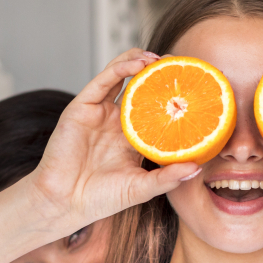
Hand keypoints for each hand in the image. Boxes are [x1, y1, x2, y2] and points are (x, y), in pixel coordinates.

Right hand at [30, 48, 202, 230]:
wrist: (65, 202)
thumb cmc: (101, 199)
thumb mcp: (142, 188)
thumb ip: (168, 178)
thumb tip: (197, 168)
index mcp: (133, 138)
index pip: (156, 109)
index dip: (172, 96)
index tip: (194, 88)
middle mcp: (117, 121)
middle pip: (140, 86)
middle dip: (158, 73)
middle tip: (180, 66)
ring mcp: (100, 112)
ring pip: (121, 76)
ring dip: (140, 62)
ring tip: (160, 59)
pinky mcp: (82, 107)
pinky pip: (104, 81)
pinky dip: (121, 69)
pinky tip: (138, 65)